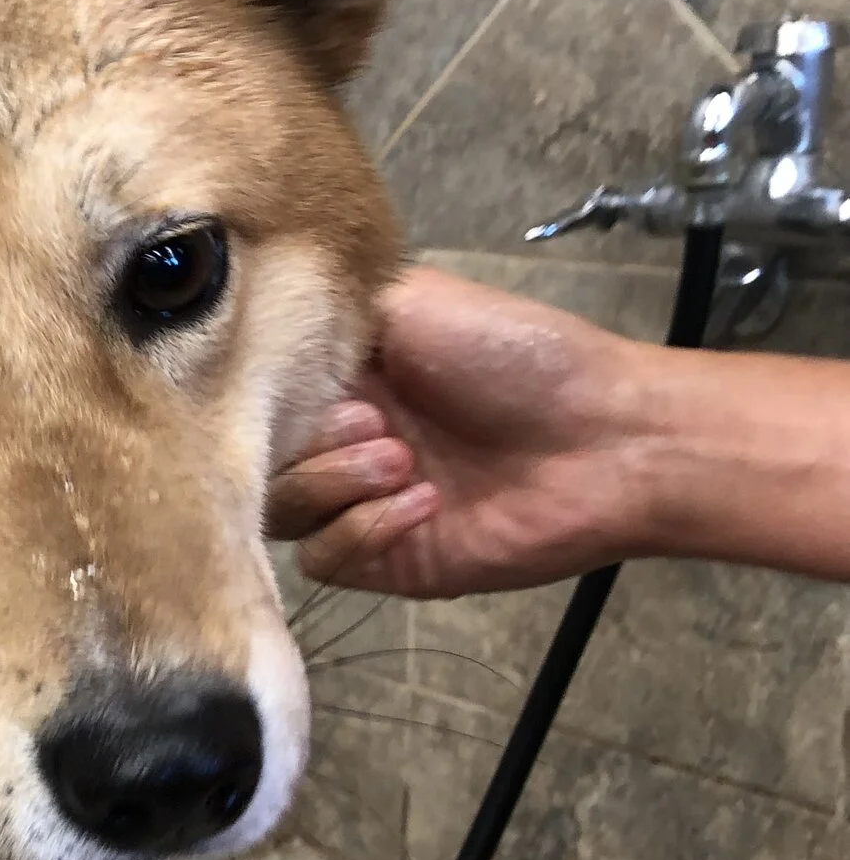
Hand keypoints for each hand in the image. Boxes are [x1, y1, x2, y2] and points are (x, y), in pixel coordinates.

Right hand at [267, 268, 652, 596]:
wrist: (608, 439)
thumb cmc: (516, 356)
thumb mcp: (411, 299)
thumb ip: (324, 313)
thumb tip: (251, 329)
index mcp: (338, 376)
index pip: (251, 396)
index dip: (259, 396)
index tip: (299, 385)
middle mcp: (338, 438)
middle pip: (255, 458)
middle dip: (307, 442)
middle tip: (378, 423)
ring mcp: (359, 502)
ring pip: (281, 512)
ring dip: (334, 484)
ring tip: (403, 462)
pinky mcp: (386, 560)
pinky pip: (324, 559)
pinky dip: (361, 531)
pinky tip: (422, 505)